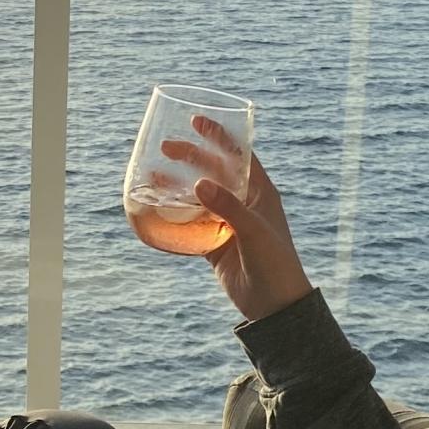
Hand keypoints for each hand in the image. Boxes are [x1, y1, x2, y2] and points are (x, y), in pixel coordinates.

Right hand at [163, 118, 311, 324]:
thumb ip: (228, 207)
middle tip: (166, 148)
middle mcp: (244, 203)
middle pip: (213, 171)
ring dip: (177, 185)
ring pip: (198, 196)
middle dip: (190, 157)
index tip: (197, 121)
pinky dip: (174, 213)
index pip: (238, 155)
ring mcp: (228, 223)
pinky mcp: (215, 244)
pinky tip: (157, 208)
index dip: (219, 136)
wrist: (275, 307)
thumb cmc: (274, 265)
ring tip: (154, 176)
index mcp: (260, 192)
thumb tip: (198, 182)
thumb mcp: (253, 232)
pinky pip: (191, 222)